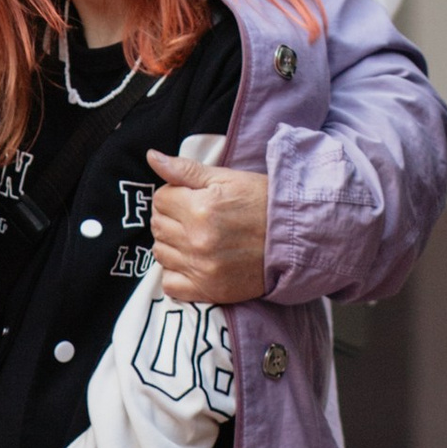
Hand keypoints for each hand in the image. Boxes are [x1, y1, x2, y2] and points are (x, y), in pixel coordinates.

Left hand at [145, 153, 268, 302]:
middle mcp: (198, 240)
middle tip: (192, 217)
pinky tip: (191, 262)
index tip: (190, 198)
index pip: (160, 199)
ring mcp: (202, 268)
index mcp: (200, 207)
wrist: (294, 238)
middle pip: (158, 226)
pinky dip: (175, 273)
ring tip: (193, 238)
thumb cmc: (262, 202)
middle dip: (170, 218)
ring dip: (170, 244)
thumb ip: (185, 170)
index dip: (173, 195)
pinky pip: (170, 284)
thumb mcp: (227, 178)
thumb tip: (152, 157)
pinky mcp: (209, 289)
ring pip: (160, 253)